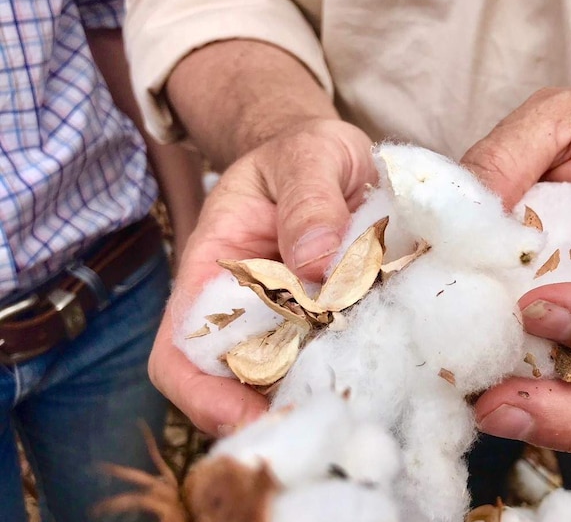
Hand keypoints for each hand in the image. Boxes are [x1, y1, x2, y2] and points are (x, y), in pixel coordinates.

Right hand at [148, 119, 375, 434]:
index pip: (180, 349)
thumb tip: (316, 261)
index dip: (200, 394)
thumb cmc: (307, 151)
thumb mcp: (308, 155)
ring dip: (318, 397)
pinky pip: (338, 361)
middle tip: (325, 419)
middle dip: (270, 411)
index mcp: (214, 269)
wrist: (336, 157)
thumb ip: (309, 199)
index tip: (246, 416)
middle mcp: (247, 308)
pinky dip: (356, 373)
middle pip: (235, 385)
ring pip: (291, 382)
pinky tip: (389, 373)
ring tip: (362, 403)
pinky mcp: (334, 324)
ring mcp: (292, 322)